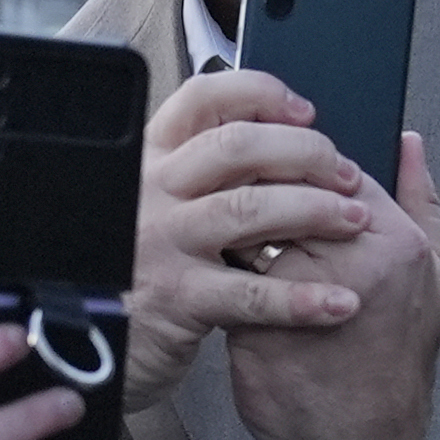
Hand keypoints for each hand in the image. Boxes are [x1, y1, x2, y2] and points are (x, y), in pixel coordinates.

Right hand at [126, 73, 387, 407]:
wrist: (85, 344)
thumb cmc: (135, 276)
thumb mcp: (154, 211)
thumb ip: (198, 177)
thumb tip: (274, 144)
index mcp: (150, 162)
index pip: (201, 101)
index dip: (259, 95)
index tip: (304, 111)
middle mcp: (152, 193)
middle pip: (237, 146)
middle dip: (306, 153)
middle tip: (347, 175)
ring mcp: (163, 243)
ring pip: (250, 208)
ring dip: (315, 211)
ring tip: (354, 221)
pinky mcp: (178, 298)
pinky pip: (252, 293)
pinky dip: (303, 299)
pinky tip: (337, 303)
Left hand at [227, 129, 439, 439]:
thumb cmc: (394, 358)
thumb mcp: (436, 279)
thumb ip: (423, 202)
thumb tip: (409, 141)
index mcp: (396, 244)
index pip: (336, 170)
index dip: (306, 168)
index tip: (290, 174)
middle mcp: (350, 266)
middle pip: (285, 191)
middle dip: (263, 188)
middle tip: (251, 195)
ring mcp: (298, 297)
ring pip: (248, 228)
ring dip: (237, 224)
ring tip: (240, 236)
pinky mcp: (253, 326)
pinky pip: (226, 274)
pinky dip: (221, 269)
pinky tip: (223, 275)